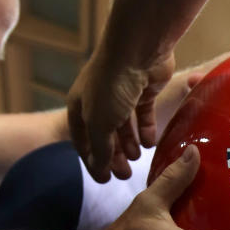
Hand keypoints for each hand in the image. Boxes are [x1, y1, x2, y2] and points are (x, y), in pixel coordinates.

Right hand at [67, 44, 176, 181]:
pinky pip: (142, 114)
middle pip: (105, 134)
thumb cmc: (111, 86)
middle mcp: (97, 99)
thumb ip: (101, 149)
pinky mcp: (143, 88)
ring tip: (138, 159)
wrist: (137, 49)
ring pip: (124, 125)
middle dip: (114, 156)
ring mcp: (121, 93)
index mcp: (79, 106)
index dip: (92, 162)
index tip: (104, 181)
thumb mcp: (100, 123)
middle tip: (125, 175)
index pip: (82, 141)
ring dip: (130, 144)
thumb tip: (102, 167)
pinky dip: (145, 129)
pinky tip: (151, 143)